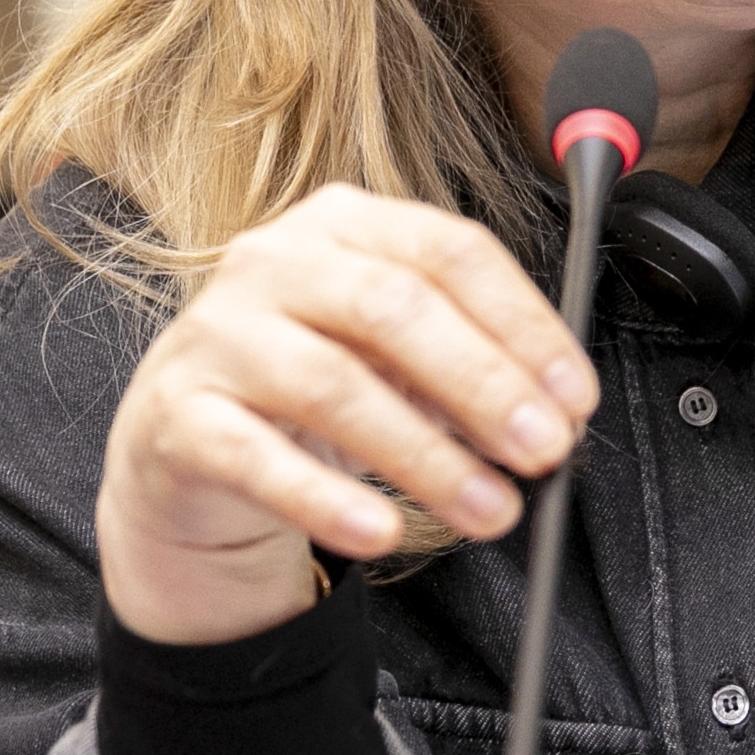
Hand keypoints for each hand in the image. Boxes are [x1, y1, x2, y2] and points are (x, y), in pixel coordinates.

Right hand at [96, 185, 595, 644]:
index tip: (574, 396)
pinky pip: (257, 459)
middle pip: (393, 308)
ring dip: (427, 457)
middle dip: (484, 383)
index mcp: (344, 223)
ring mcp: (219, 334)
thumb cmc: (308, 382)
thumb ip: (467, 365)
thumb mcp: (392, 353)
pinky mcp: (180, 414)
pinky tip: (381, 531)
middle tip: (543, 450)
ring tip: (490, 509)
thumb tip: (551, 414)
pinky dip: (326, 499)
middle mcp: (275, 262)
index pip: (449, 252)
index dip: (523, 325)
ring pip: (333, 386)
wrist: (184, 434)